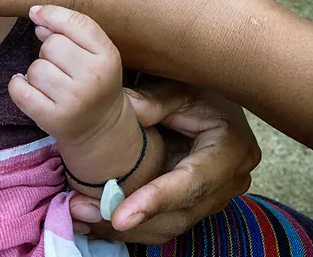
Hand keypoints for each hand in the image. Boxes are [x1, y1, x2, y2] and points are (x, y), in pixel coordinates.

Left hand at [9, 6, 126, 145]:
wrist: (102, 128)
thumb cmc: (94, 83)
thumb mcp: (96, 54)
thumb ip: (71, 30)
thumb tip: (37, 15)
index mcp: (108, 56)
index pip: (76, 23)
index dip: (52, 14)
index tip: (36, 14)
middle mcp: (93, 77)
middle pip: (51, 44)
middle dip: (48, 51)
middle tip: (60, 66)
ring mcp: (74, 100)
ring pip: (35, 68)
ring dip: (37, 72)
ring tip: (52, 83)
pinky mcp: (54, 118)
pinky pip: (20, 90)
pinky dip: (17, 85)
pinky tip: (27, 86)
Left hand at [69, 81, 259, 244]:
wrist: (212, 99)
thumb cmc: (196, 88)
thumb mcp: (178, 86)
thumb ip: (155, 99)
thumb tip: (127, 109)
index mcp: (231, 149)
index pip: (192, 183)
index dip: (155, 201)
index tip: (120, 217)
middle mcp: (229, 181)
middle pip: (178, 215)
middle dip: (129, 220)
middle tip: (82, 212)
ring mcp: (212, 196)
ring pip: (167, 226)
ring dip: (122, 226)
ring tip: (81, 216)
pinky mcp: (192, 203)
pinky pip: (161, 222)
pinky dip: (129, 224)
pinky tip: (93, 217)